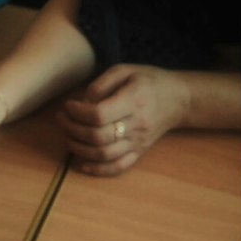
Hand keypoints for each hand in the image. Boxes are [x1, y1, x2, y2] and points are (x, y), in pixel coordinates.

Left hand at [57, 64, 190, 175]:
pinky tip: (81, 163)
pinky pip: (118, 167)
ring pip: (104, 154)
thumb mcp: (125, 70)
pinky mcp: (139, 152)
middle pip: (98, 137)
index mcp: (133, 101)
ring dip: (78, 148)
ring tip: (67, 134)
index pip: (99, 115)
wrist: (179, 99)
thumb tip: (83, 101)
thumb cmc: (149, 80)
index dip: (77, 112)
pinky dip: (98, 170)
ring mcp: (138, 142)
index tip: (68, 104)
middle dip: (72, 129)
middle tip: (61, 118)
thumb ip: (102, 83)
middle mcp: (136, 125)